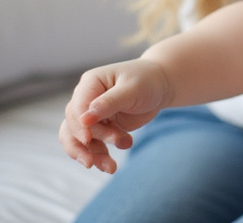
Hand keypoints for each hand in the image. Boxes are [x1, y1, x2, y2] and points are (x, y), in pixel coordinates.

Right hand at [59, 59, 169, 173]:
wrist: (161, 86)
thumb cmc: (147, 81)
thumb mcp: (132, 90)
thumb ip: (109, 103)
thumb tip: (84, 120)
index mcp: (90, 82)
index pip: (76, 107)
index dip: (79, 125)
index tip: (88, 139)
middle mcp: (85, 99)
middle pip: (74, 127)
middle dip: (90, 144)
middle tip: (108, 159)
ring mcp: (90, 115)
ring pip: (78, 140)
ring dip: (92, 155)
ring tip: (111, 168)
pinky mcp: (99, 128)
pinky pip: (91, 146)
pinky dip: (99, 156)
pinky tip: (111, 166)